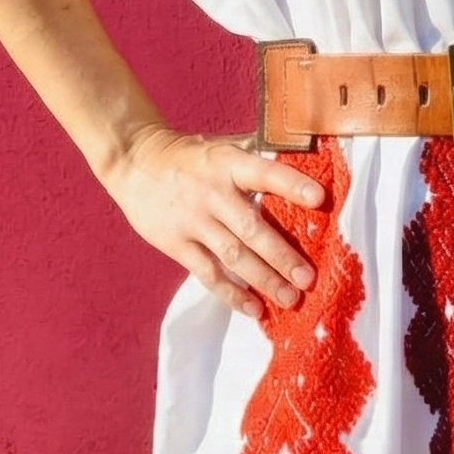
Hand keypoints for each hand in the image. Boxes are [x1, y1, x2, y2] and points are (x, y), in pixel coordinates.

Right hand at [101, 125, 324, 316]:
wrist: (133, 161)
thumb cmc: (189, 154)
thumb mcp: (222, 145)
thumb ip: (258, 153)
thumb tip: (306, 154)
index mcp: (228, 163)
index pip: (265, 174)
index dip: (292, 185)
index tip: (320, 199)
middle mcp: (212, 193)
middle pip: (252, 229)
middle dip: (282, 256)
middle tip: (308, 278)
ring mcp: (193, 221)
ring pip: (233, 256)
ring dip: (264, 280)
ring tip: (290, 298)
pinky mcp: (175, 244)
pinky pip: (207, 273)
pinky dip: (231, 293)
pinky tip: (254, 309)